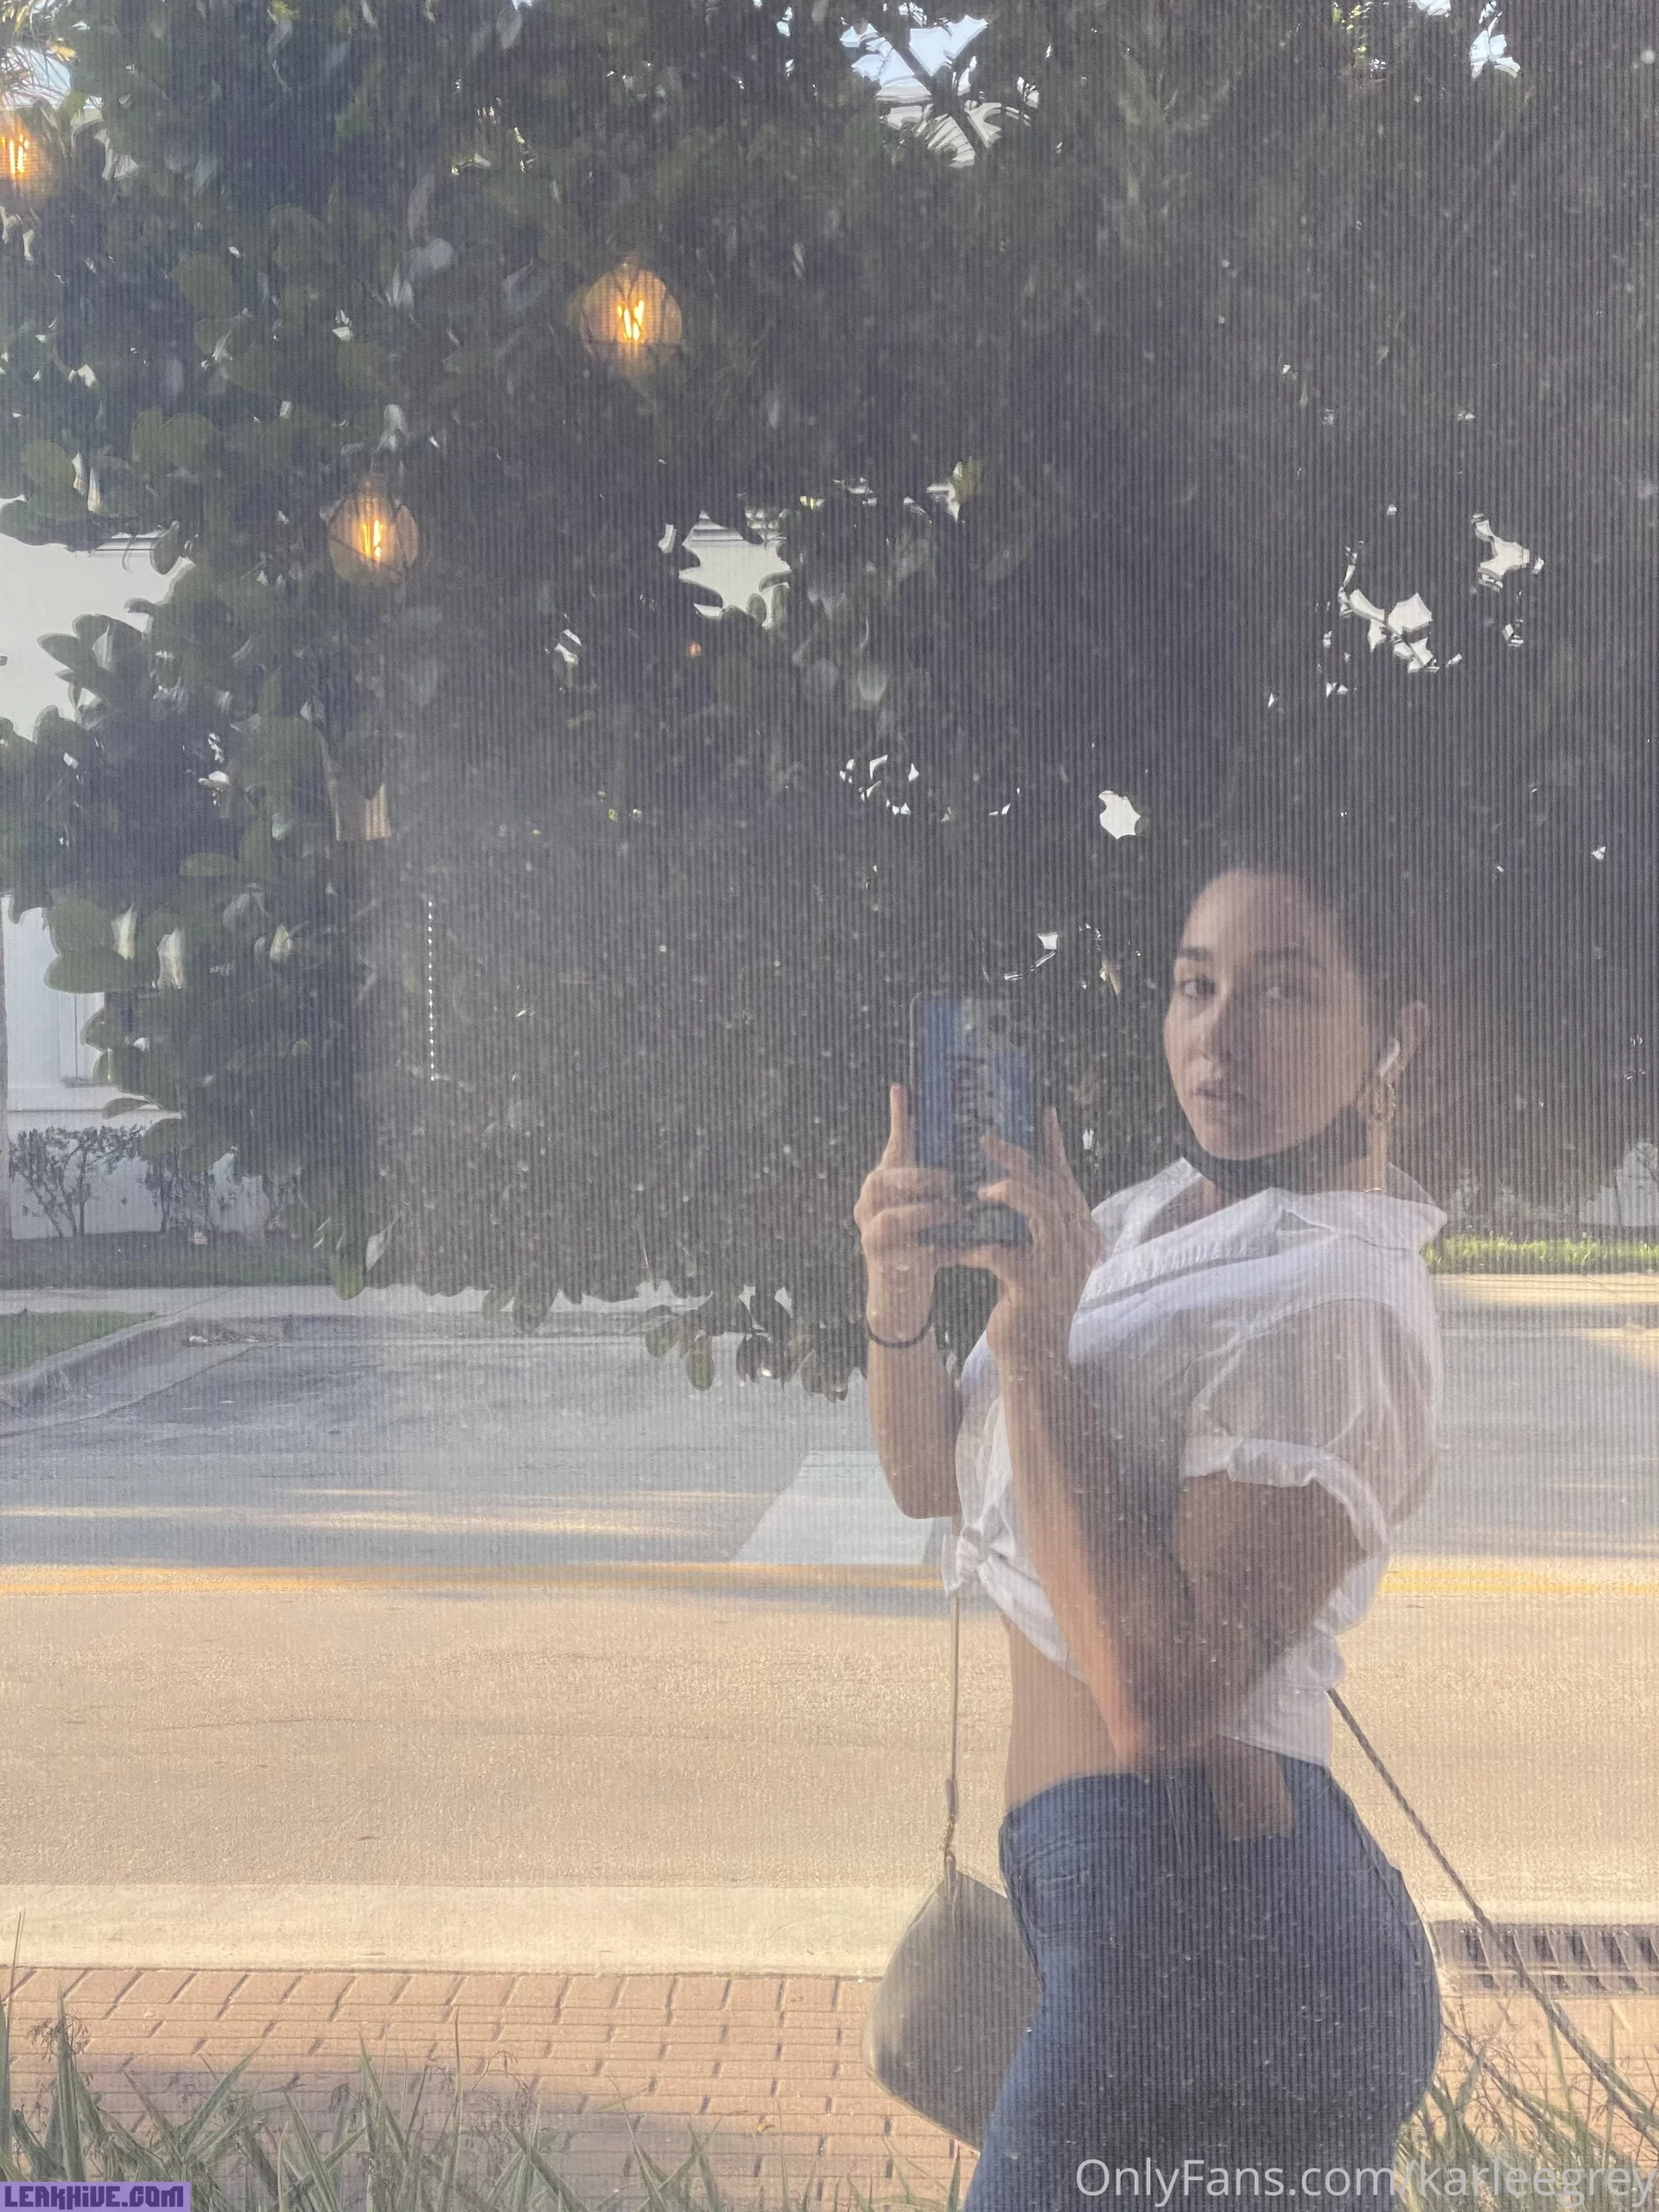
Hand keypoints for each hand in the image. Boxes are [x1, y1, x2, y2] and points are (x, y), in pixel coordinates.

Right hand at [853, 1083, 966, 1336]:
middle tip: (954, 1182)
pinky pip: (916, 1252)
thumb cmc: (919, 1240)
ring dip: (933, 1213)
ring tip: (959, 1214)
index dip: (898, 1118)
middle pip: (889, 1181)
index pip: (893, 1147)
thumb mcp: (923, 1202)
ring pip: (898, 1217)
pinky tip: (966, 1249)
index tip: (904, 1088)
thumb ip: (935, 1172)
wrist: (900, 1298)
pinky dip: (945, 1250)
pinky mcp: (887, 1266)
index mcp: (882, 1183)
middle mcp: (868, 1205)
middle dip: (925, 1179)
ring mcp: (873, 1237)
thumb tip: (966, 1129)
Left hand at [953, 1107, 1104, 1366]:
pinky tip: (951, 1248)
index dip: (1053, 1147)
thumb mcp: (1034, 1256)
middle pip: (1052, 1186)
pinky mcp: (1035, 1286)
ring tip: (978, 1188)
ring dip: (1009, 1192)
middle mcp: (1078, 1245)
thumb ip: (1031, 1222)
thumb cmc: (1027, 1302)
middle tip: (987, 1137)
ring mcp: (1061, 1265)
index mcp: (1081, 1234)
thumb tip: (1008, 1178)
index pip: (1066, 1180)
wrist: (1033, 1358)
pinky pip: (1002, 1252)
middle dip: (1019, 1157)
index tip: (1041, 1113)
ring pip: (1041, 1210)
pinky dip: (974, 1245)